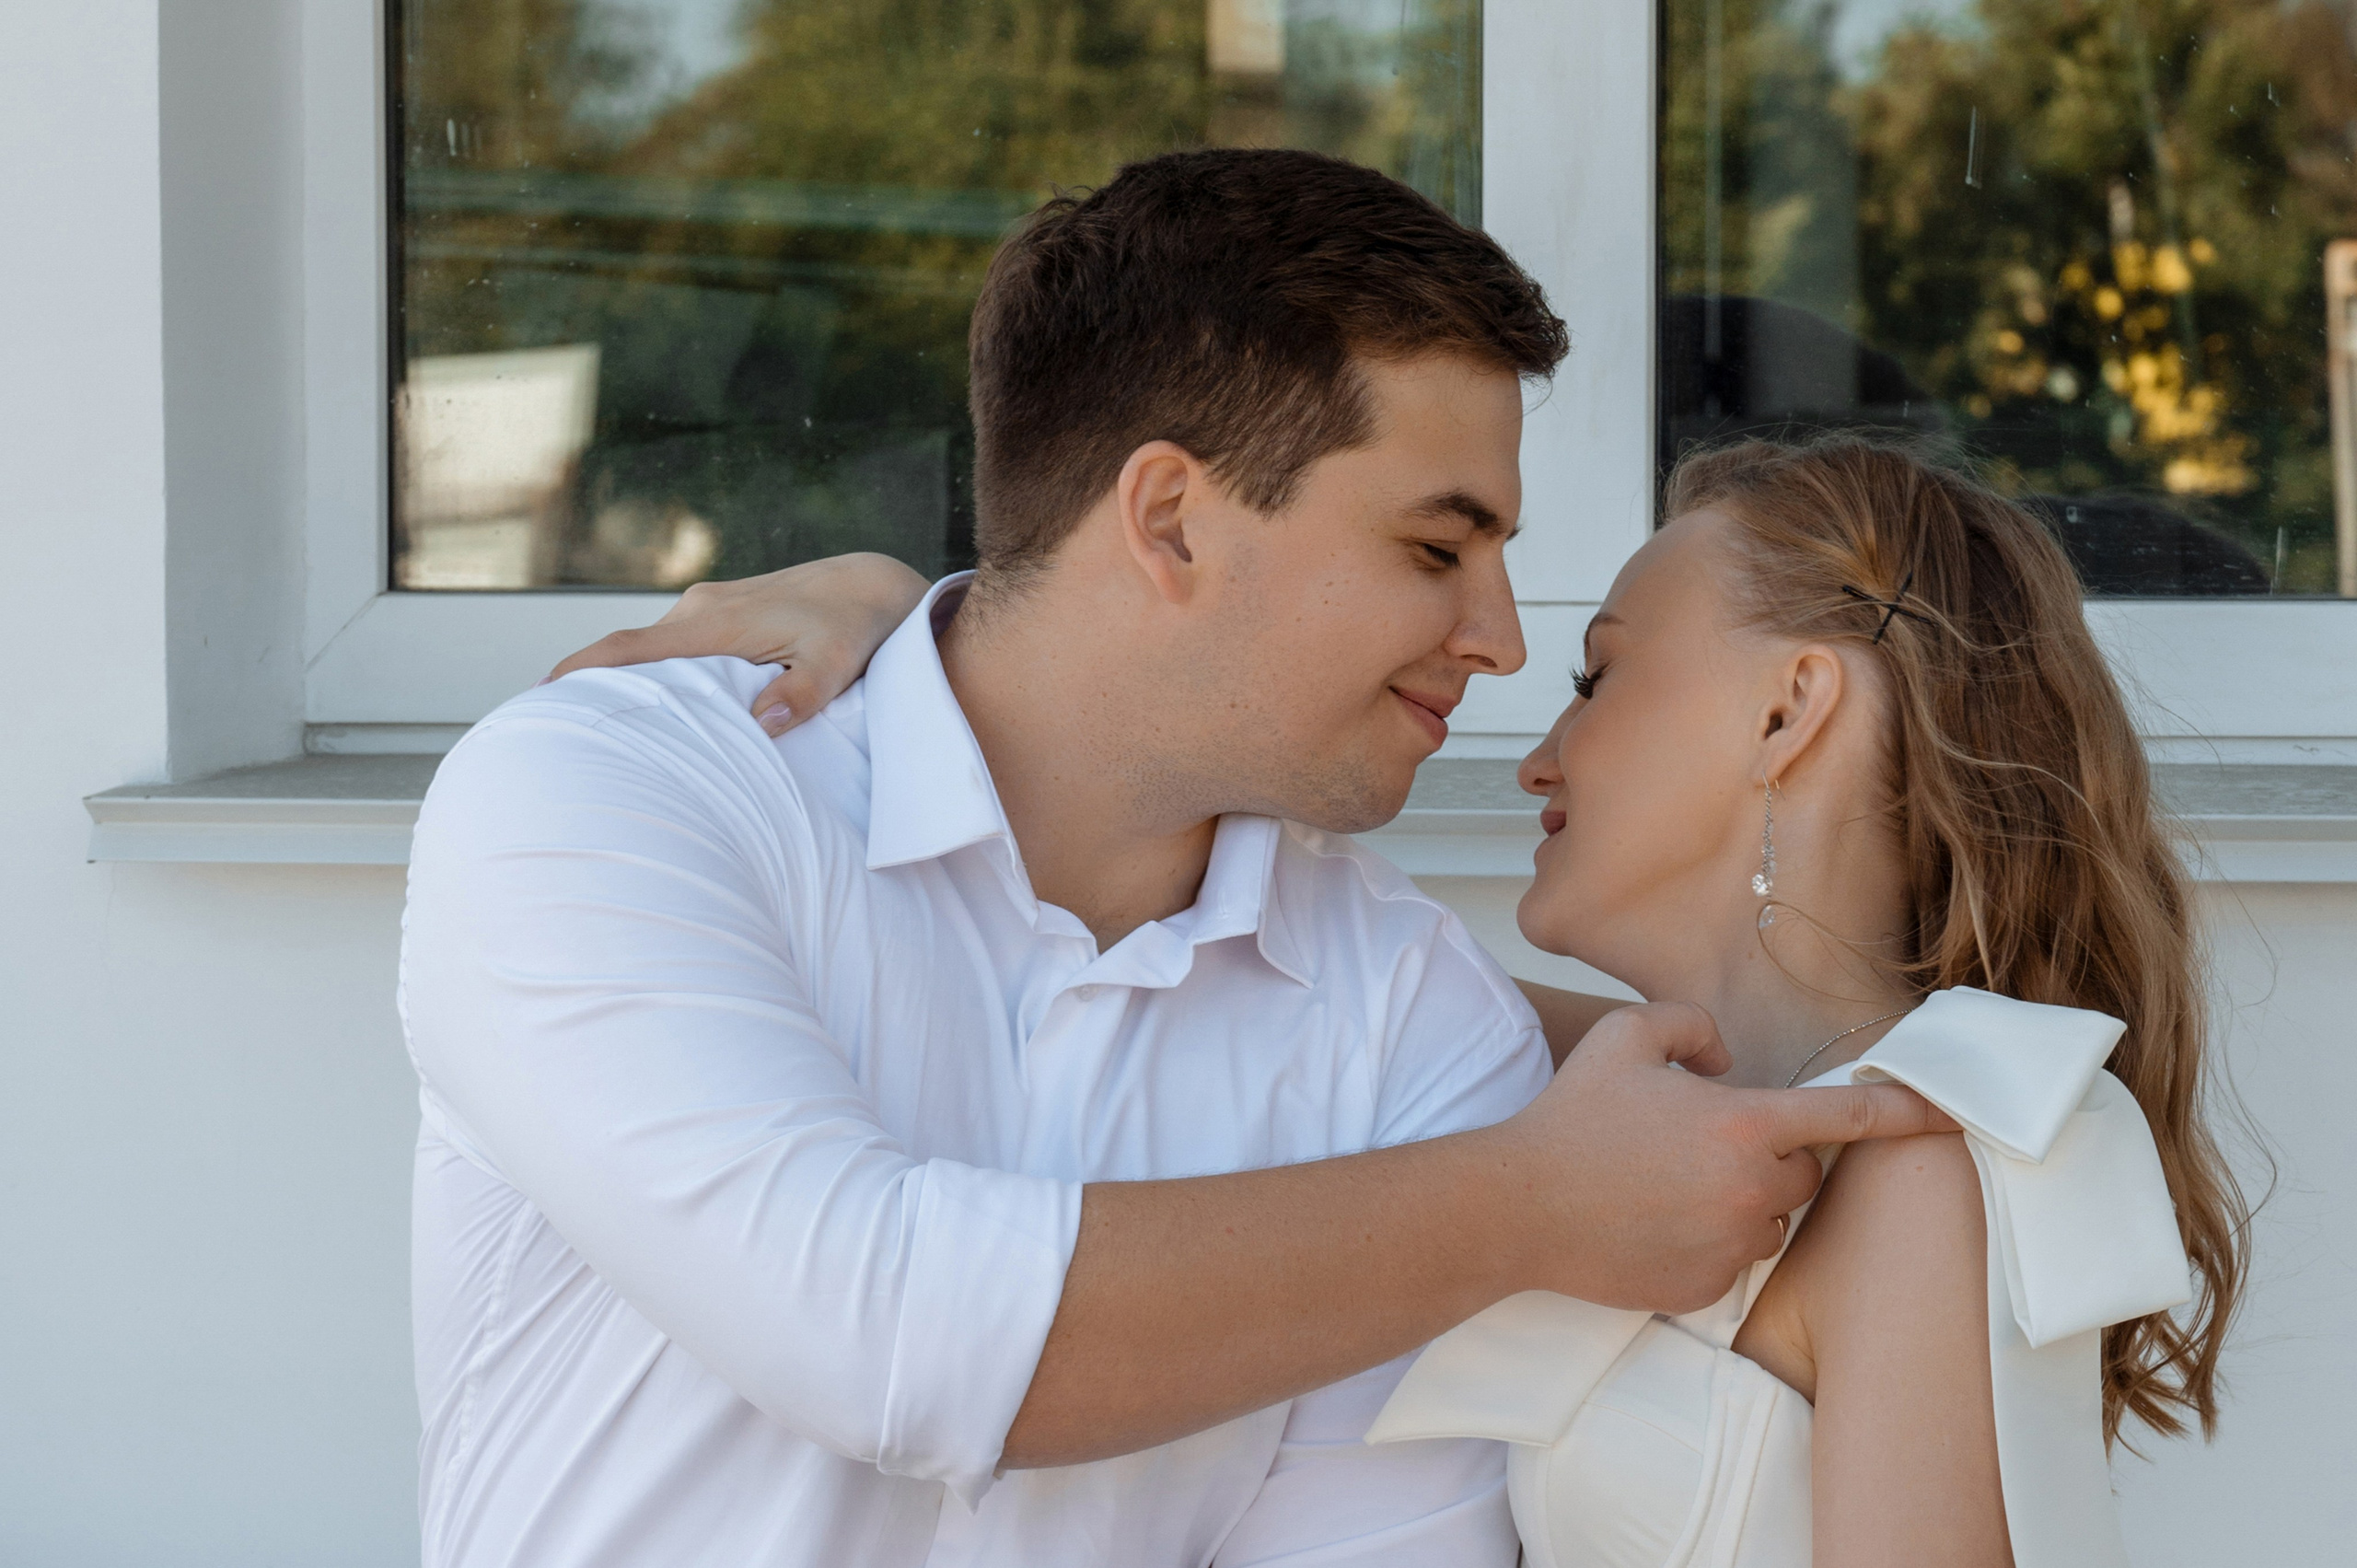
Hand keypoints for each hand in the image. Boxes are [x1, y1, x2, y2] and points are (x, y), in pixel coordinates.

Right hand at [547, 553, 930, 734]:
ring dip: (631, 680)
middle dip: (596, 684)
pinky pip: (675, 646)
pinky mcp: (719, 613)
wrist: (870, 585)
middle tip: (562, 730)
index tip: (544, 692)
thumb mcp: (837, 664)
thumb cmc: (855, 627)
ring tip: (603, 726)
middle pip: (632, 651)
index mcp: (716, 621)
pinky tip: (655, 704)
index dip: (584, 668)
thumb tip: (762, 720)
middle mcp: (699, 608)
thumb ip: (802, 693)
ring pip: (654, 650)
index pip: (633, 646)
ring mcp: (707, 607)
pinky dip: (658, 671)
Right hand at [1485, 1002, 1953, 1314]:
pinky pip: (1735, 1261)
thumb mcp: (1625, 1038)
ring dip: (1743, 1202)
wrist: (1519, 1208)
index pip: (1848, 1114)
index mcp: (1743, 1124)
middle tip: (1701, 1144)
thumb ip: (1690, 1026)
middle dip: (1770, 1156)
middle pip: (1804, 1174)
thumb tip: (1722, 1061)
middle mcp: (1751, 1189)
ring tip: (1670, 1188)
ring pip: (1772, 1221)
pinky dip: (1710, 1242)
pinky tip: (1655, 1224)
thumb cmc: (1571, 1118)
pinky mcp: (1707, 1289)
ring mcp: (1731, 1246)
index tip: (1951, 1113)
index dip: (1906, 1110)